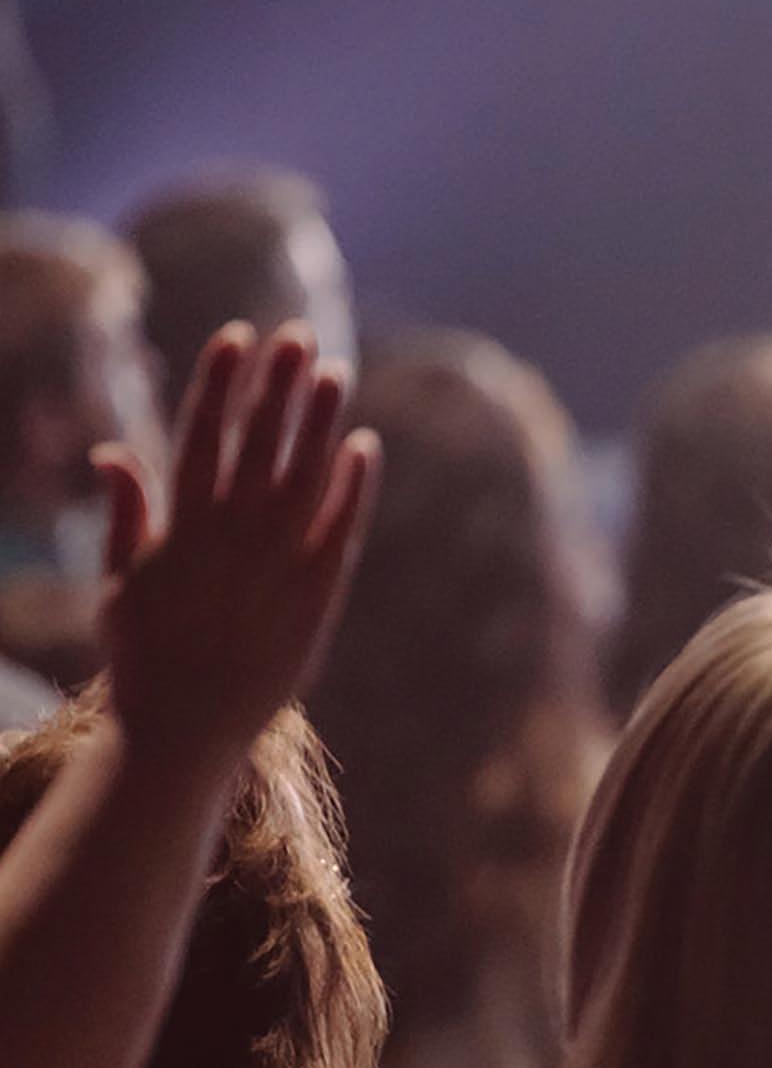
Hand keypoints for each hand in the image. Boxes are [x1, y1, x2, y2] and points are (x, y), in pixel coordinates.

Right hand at [94, 322, 379, 764]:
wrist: (186, 733)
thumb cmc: (144, 658)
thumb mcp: (117, 585)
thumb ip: (125, 515)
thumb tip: (110, 452)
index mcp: (181, 527)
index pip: (202, 433)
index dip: (220, 381)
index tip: (236, 337)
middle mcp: (232, 535)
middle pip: (260, 441)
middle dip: (277, 384)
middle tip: (296, 334)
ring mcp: (278, 562)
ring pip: (307, 472)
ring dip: (321, 419)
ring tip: (334, 370)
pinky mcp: (318, 592)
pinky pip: (342, 525)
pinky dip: (354, 484)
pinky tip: (364, 444)